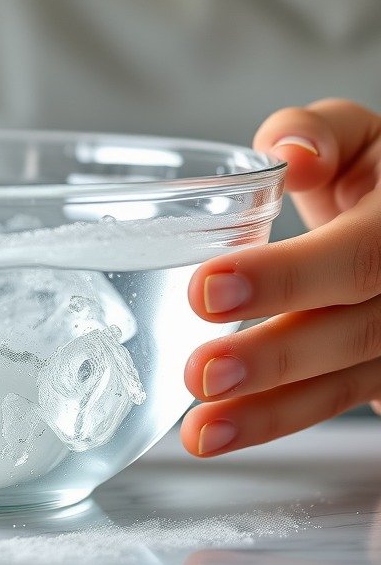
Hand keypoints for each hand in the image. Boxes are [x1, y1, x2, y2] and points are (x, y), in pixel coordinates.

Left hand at [180, 99, 380, 456]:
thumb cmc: (373, 172)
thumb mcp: (360, 136)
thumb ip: (321, 133)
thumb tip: (291, 157)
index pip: (358, 256)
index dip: (286, 277)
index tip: (207, 290)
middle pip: (356, 332)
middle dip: (275, 357)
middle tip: (200, 371)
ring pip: (347, 383)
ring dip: (270, 411)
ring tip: (202, 430)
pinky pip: (336, 401)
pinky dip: (276, 419)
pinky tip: (221, 431)